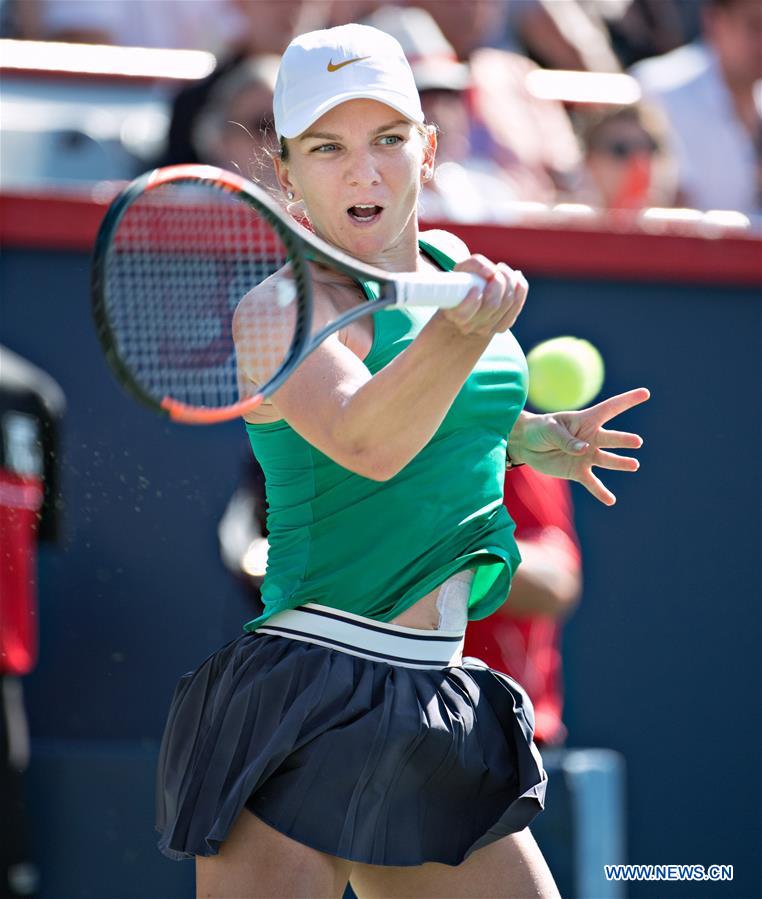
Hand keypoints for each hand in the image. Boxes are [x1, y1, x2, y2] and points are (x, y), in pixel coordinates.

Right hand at [440, 255, 527, 337]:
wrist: (463, 305)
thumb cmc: (462, 284)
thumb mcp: (460, 271)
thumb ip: (473, 265)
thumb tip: (492, 272)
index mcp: (454, 315)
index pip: (463, 314)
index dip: (472, 301)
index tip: (475, 288)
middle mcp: (470, 326)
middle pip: (492, 304)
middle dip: (498, 283)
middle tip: (494, 271)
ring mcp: (487, 329)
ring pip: (507, 303)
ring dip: (509, 281)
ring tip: (502, 270)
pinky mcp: (502, 326)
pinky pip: (517, 304)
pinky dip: (520, 287)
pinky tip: (515, 277)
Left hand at [508, 388, 649, 504]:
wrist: (526, 445)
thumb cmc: (539, 429)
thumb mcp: (550, 429)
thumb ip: (566, 439)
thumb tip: (584, 450)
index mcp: (586, 420)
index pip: (610, 408)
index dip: (627, 400)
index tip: (646, 394)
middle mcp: (591, 438)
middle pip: (611, 438)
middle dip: (623, 440)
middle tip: (637, 442)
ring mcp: (586, 456)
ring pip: (606, 460)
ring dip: (620, 462)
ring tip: (633, 465)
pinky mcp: (578, 471)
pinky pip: (592, 483)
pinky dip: (601, 492)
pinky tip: (611, 500)